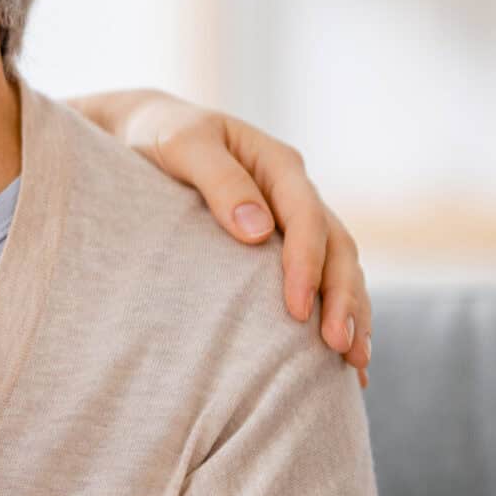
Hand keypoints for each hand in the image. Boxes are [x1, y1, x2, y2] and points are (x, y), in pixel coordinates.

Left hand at [69, 89, 372, 383]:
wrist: (142, 133)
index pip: (307, 217)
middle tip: (339, 349)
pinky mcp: (281, 245)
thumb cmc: (158, 136)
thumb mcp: (181, 144)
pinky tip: (342, 360)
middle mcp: (295, 193)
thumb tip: (257, 231)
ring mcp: (292, 220)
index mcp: (278, 164)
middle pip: (338, 248)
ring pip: (340, 268)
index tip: (297, 311)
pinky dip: (336, 315)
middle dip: (343, 299)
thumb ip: (219, 179)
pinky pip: (321, 279)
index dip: (307, 265)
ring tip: (354, 363)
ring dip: (352, 313)